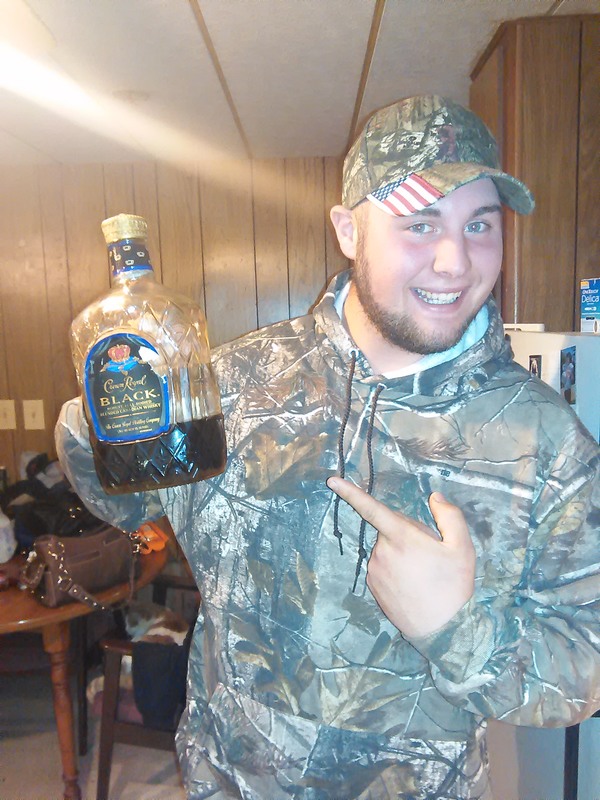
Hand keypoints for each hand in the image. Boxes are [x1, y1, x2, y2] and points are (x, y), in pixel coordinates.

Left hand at [327, 477, 475, 637]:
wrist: (442, 630)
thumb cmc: (453, 586)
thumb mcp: (462, 548)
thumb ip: (450, 515)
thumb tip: (435, 498)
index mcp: (400, 537)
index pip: (371, 508)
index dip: (351, 492)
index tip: (332, 481)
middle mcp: (381, 551)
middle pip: (391, 529)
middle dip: (408, 533)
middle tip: (431, 554)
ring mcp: (375, 570)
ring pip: (387, 548)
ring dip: (402, 552)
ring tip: (424, 572)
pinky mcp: (373, 585)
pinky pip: (383, 565)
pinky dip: (396, 568)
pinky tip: (413, 583)